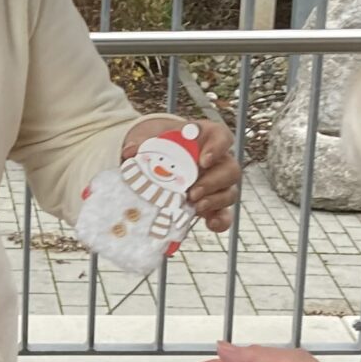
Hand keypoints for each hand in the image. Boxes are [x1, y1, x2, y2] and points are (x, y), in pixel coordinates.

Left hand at [124, 115, 242, 235]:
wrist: (157, 159)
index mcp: (207, 138)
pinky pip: (224, 214)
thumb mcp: (150, 139)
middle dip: (213, 182)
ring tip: (195, 206)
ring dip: (214, 201)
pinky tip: (210, 224)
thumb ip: (141, 143)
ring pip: (230, 192)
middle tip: (192, 192)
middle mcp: (218, 161)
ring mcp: (218, 183)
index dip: (218, 148)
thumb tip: (129, 151)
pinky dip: (220, 221)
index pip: (222, 137)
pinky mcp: (212, 203)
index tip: (203, 161)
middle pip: (230, 169)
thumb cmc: (160, 144)